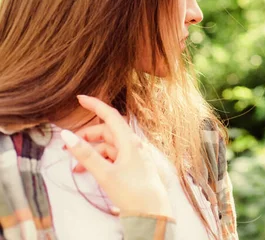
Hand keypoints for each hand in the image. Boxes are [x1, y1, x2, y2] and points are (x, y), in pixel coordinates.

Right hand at [61, 95, 171, 217]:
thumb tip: (67, 135)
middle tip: (67, 147)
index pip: (111, 115)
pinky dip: (100, 161)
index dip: (95, 105)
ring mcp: (134, 155)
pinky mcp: (133, 166)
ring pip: (108, 146)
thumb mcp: (105, 173)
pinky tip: (89, 172)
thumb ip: (85, 154)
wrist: (152, 212)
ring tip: (77, 167)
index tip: (80, 98)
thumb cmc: (132, 192)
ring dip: (91, 153)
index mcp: (129, 141)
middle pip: (106, 132)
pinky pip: (113, 157)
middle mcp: (133, 145)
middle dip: (86, 137)